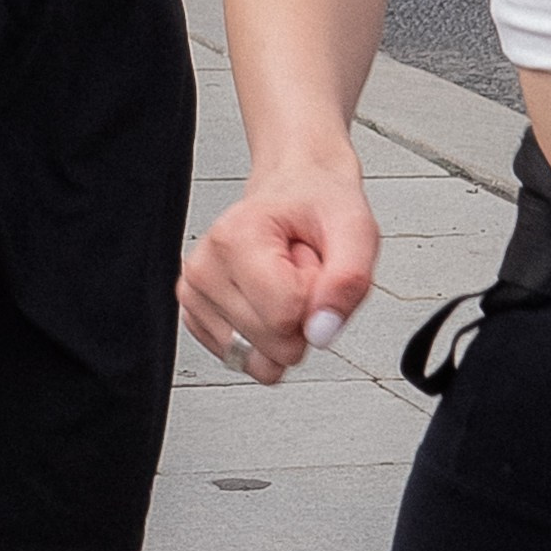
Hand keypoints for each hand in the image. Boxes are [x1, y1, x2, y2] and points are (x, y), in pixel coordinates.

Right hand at [178, 170, 377, 383]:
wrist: (295, 190)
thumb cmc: (317, 205)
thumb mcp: (355, 230)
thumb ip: (348, 282)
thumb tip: (321, 333)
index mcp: (235, 237)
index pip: (285, 317)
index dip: (317, 298)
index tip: (313, 263)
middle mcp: (205, 267)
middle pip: (273, 343)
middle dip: (303, 315)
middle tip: (301, 271)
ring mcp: (195, 294)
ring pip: (258, 358)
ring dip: (286, 326)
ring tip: (286, 281)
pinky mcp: (195, 316)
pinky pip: (243, 360)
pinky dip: (265, 337)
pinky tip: (267, 297)